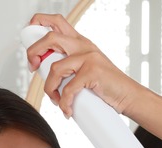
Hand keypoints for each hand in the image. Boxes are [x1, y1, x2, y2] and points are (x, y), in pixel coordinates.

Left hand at [26, 13, 142, 116]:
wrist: (128, 95)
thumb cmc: (105, 85)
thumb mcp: (84, 69)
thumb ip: (67, 66)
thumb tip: (43, 72)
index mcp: (79, 42)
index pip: (55, 22)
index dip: (37, 29)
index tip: (33, 54)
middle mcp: (83, 45)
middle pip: (50, 37)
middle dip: (33, 53)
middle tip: (34, 69)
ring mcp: (89, 57)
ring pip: (56, 68)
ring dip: (49, 88)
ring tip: (56, 100)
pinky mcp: (93, 72)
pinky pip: (68, 89)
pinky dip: (64, 103)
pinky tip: (68, 110)